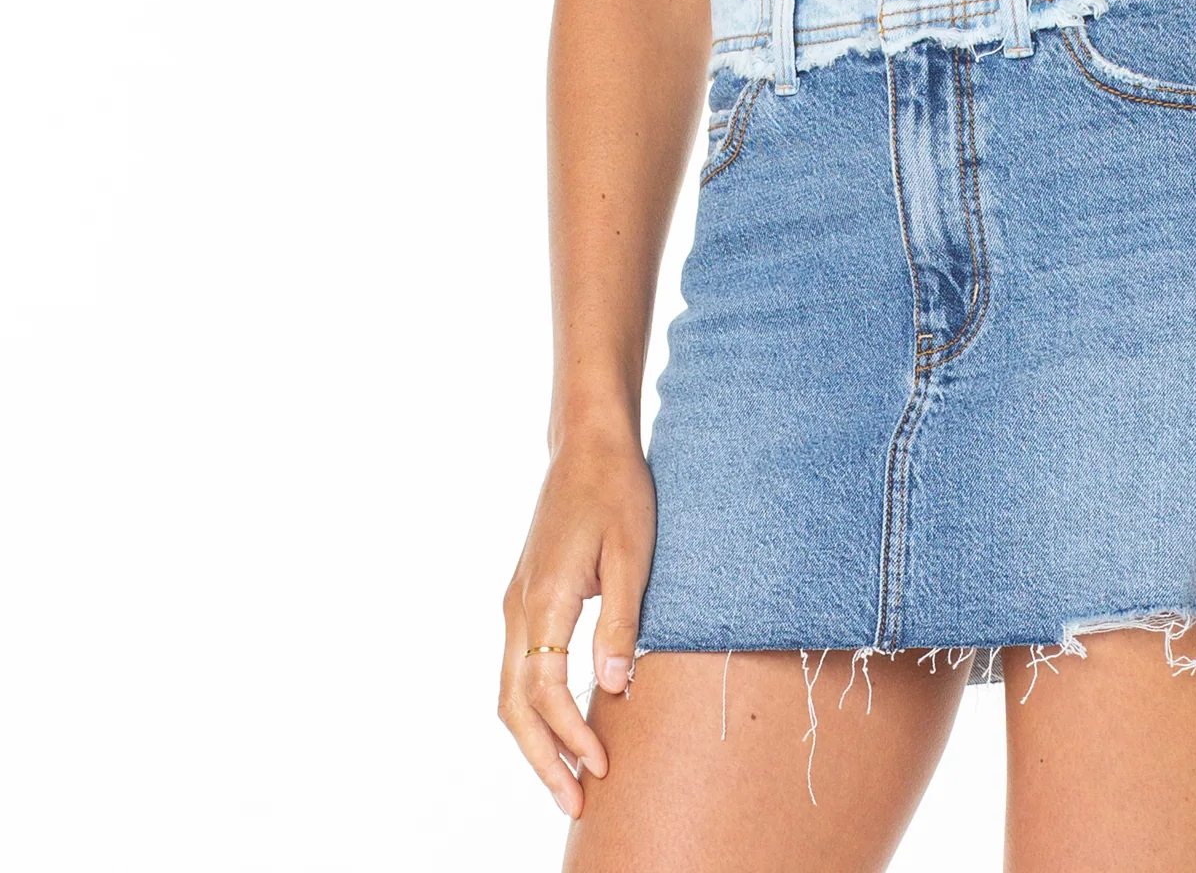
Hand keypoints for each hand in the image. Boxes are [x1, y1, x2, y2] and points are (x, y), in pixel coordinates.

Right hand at [498, 427, 656, 817]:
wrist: (587, 444)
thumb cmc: (617, 490)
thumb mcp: (632, 553)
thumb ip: (619, 621)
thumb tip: (613, 688)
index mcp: (544, 597)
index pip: (546, 689)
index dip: (570, 735)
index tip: (602, 767)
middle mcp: (518, 607)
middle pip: (514, 705)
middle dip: (542, 759)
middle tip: (576, 803)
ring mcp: (516, 603)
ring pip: (510, 691)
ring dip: (536, 739)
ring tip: (569, 779)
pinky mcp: (526, 598)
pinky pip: (520, 668)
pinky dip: (535, 709)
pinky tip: (563, 725)